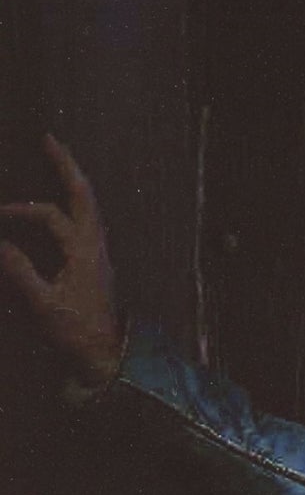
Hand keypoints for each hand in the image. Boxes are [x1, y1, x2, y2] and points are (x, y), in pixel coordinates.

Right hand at [0, 133, 123, 386]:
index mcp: (85, 253)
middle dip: (65, 164)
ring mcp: (100, 253)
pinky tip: (66, 199)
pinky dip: (76, 201)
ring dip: (73, 179)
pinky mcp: (97, 262)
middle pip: (84, 195)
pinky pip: (88, 221)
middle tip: (48, 137)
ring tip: (58, 156)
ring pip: (90, 205)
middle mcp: (97, 247)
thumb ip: (21, 272)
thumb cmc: (76, 334)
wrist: (105, 357)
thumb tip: (1, 243)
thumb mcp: (44, 304)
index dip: (19, 213)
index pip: (49, 216)